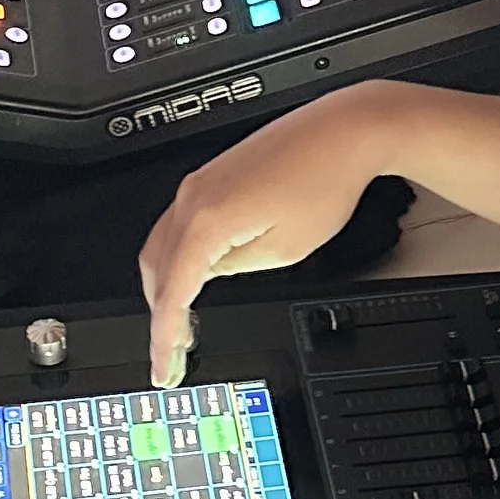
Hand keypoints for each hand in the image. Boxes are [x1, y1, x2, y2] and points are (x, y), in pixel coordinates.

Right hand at [140, 91, 401, 384]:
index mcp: (207, 220)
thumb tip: (209, 274)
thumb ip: (235, 268)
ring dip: (165, 284)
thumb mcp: (284, 249)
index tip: (164, 367)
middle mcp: (193, 197)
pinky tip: (193, 273)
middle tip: (173, 350)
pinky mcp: (212, 175)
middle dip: (160, 313)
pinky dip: (177, 256)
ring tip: (181, 318)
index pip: (172, 294)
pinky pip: (177, 222)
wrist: (344, 131)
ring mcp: (199, 183)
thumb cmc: (325, 181)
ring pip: (161, 244)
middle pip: (155, 268)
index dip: (164, 339)